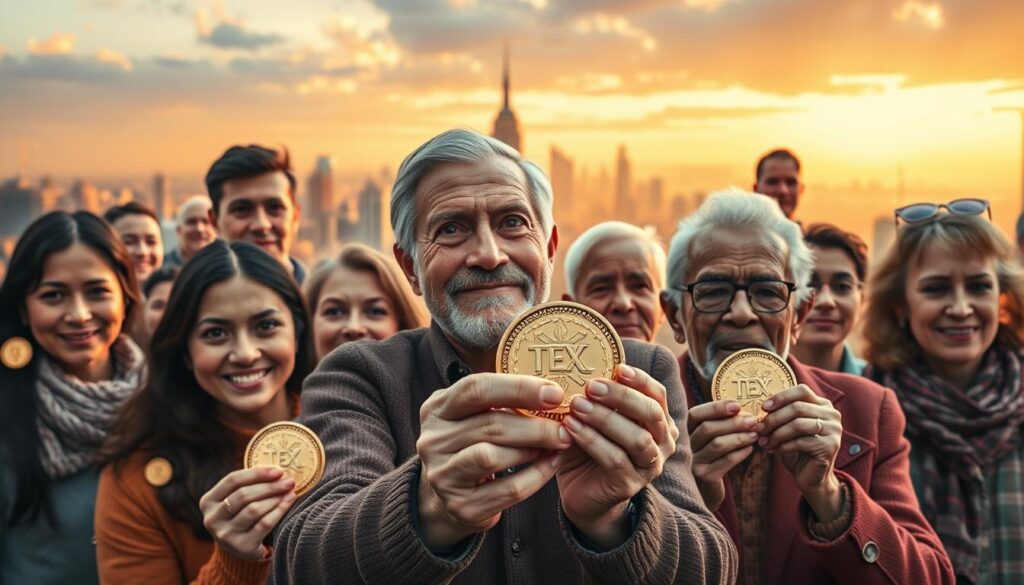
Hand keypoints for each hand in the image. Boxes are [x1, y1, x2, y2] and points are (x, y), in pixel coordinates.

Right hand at [199, 467, 296, 560]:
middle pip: (244, 495)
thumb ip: (249, 485)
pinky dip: (279, 511)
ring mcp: (225, 535)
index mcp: (207, 501)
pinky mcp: (241, 547)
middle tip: (289, 482)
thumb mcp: (236, 500)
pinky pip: (264, 524)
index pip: (232, 480)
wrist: (241, 548)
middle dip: (270, 486)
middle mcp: (212, 519)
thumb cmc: (241, 515)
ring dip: (275, 498)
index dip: (257, 473)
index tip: (278, 471)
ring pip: (254, 509)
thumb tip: (278, 472)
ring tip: (289, 492)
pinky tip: (288, 502)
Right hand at [416, 373, 572, 548]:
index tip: (554, 393)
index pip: (476, 389)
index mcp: (437, 409)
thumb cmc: (470, 445)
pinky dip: (536, 476)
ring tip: (556, 445)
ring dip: (532, 449)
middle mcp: (433, 441)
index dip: (518, 388)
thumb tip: (552, 393)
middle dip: (535, 426)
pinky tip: (550, 465)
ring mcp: (443, 476)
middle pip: (490, 425)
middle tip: (564, 427)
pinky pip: (508, 490)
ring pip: (493, 457)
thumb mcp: (472, 416)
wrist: (446, 497)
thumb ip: (500, 401)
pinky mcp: (461, 506)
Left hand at [557, 364, 679, 548]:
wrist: (583, 493)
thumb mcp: (596, 418)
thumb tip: (581, 367)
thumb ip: (597, 398)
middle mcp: (662, 443)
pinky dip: (592, 441)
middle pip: (652, 414)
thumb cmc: (590, 447)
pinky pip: (615, 460)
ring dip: (606, 419)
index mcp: (658, 421)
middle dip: (621, 397)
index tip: (617, 368)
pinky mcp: (630, 485)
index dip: (640, 380)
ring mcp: (650, 466)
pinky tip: (571, 428)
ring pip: (637, 439)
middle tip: (590, 387)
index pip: (658, 394)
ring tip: (577, 406)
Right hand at [686, 400, 758, 510]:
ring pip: (718, 444)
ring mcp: (693, 462)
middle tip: (753, 421)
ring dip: (739, 437)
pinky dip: (740, 453)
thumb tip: (742, 408)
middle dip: (733, 423)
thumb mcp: (710, 440)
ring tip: (755, 434)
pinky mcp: (704, 477)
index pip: (696, 414)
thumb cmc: (712, 459)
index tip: (737, 406)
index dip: (716, 408)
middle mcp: (686, 446)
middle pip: (708, 428)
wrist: (707, 491)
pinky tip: (750, 449)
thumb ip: (719, 424)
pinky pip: (725, 461)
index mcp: (685, 432)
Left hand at [759, 384, 842, 520]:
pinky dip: (783, 446)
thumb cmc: (797, 449)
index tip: (763, 407)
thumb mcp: (788, 427)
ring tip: (764, 442)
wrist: (811, 477)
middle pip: (797, 408)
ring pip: (798, 424)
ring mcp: (834, 430)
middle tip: (758, 429)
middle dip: (774, 419)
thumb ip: (781, 413)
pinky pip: (801, 442)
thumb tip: (760, 406)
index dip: (781, 397)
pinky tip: (774, 451)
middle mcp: (832, 415)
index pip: (801, 391)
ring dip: (776, 434)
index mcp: (822, 405)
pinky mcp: (830, 447)